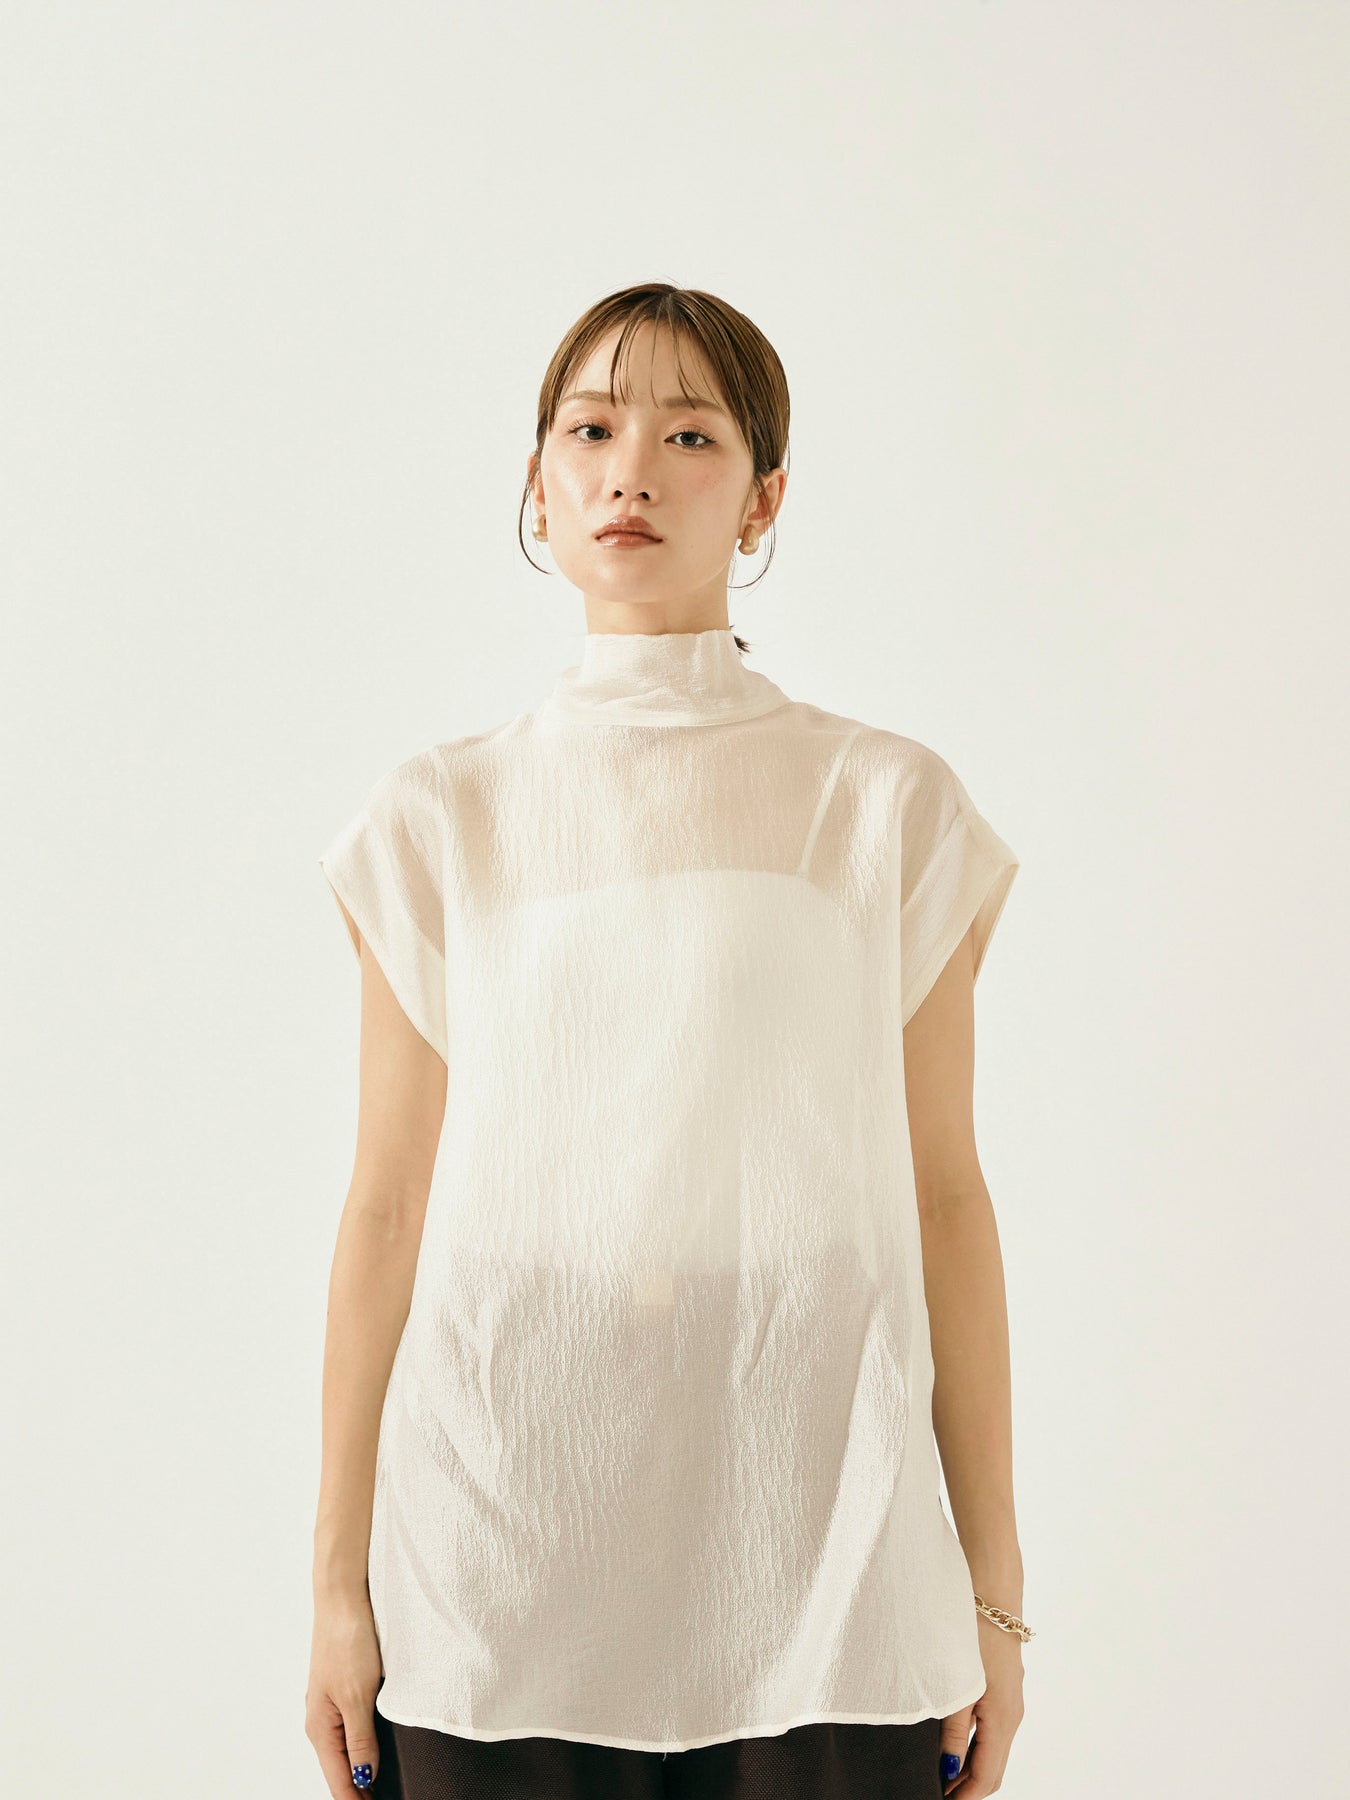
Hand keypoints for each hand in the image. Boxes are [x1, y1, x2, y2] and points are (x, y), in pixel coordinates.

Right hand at [305, 1589, 386, 1794]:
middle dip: (359, 1790)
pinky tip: (378, 1751)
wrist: (343, 1596)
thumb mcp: (357, 1696)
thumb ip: (360, 1741)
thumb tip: (363, 1779)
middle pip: (341, 1770)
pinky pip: (352, 1729)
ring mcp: (331, 1704)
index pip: (339, 1781)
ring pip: (347, 1750)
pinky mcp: (343, 1688)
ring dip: (362, 1770)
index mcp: (320, 1728)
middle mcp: (322, 1720)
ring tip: (382, 1787)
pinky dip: (363, 1747)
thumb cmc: (347, 1640)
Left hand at [938, 1613, 1025, 1795]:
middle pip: (992, 1768)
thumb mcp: (957, 1685)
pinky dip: (973, 1745)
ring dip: (969, 1766)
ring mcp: (1009, 1702)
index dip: (965, 1796)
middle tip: (936, 1792)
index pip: (987, 1777)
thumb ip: (952, 1730)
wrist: (992, 1592)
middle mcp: (1012, 1715)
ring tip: (938, 1773)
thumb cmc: (972, 1634)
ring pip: (991, 1749)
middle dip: (967, 1786)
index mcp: (1003, 1719)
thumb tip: (947, 1768)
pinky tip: (950, 1742)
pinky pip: (991, 1729)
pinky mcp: (1003, 1689)